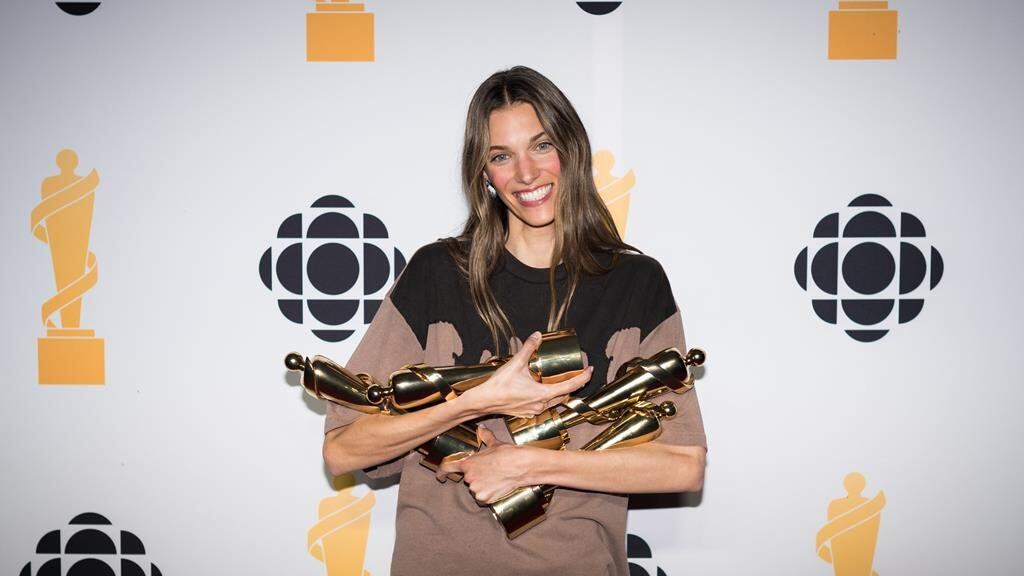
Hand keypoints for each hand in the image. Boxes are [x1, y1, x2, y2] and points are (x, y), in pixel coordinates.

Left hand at [437, 427, 535, 503]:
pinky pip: (483, 498)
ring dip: (483, 486)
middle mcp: (469, 477)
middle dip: (477, 477)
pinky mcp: (485, 498)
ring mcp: (476, 489)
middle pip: (468, 479)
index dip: (442, 472)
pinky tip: (497, 487)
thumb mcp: (494, 444)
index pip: (448, 468)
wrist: (520, 466)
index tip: (441, 477)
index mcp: (468, 463)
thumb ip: (485, 436)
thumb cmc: (507, 454)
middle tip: (489, 473)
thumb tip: (481, 428)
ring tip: (495, 479)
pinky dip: (489, 494)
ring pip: (476, 489)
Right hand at [460, 331, 591, 417]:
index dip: (583, 378)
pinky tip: (541, 389)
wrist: (483, 401)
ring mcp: (534, 411)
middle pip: (564, 395)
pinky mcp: (526, 413)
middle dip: (572, 385)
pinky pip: (542, 406)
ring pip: (553, 401)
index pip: (570, 386)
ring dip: (558, 391)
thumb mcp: (516, 364)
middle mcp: (541, 405)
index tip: (590, 370)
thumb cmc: (499, 385)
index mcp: (542, 394)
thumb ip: (528, 348)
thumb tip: (537, 335)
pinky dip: (546, 397)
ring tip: (560, 380)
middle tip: (577, 373)